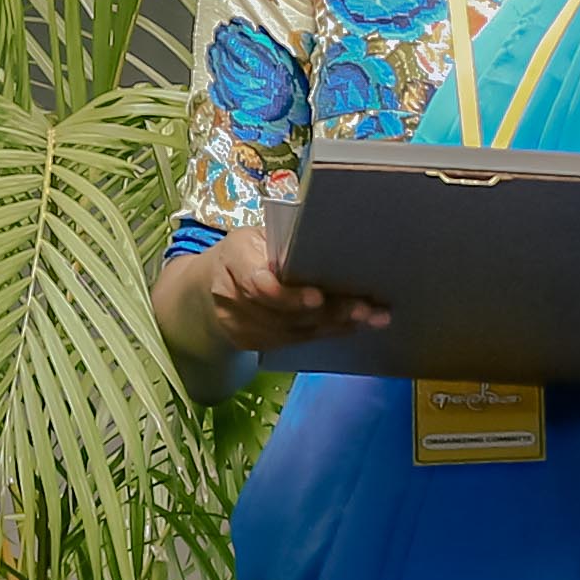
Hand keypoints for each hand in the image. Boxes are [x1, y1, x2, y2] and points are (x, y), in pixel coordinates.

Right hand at [167, 223, 389, 358]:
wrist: (207, 287)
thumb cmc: (244, 252)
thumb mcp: (255, 236)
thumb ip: (282, 242)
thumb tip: (329, 240)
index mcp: (233, 259)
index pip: (257, 283)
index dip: (287, 295)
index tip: (318, 297)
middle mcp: (232, 298)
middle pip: (283, 313)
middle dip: (328, 312)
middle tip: (364, 309)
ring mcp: (241, 327)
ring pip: (293, 331)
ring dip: (335, 325)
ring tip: (372, 317)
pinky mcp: (252, 344)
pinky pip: (294, 342)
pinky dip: (326, 333)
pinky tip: (352, 325)